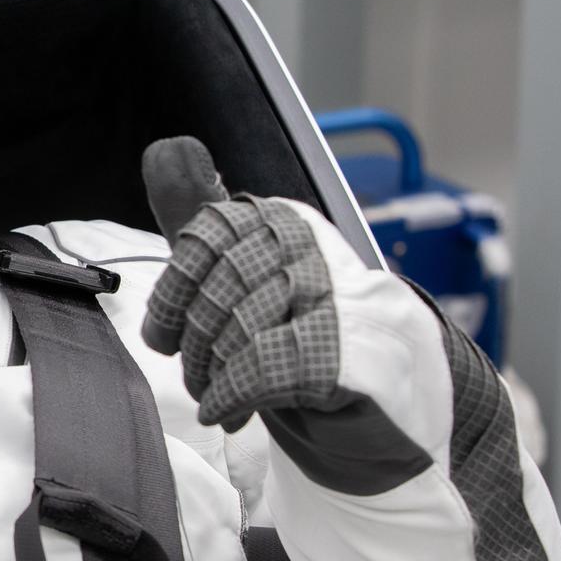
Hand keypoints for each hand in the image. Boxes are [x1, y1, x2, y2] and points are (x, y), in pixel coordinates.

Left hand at [139, 136, 344, 431]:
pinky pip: (269, 366)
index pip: (208, 235)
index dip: (174, 293)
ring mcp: (345, 301)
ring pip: (242, 325)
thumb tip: (167, 151)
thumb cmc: (310, 344)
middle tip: (198, 380)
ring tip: (220, 399)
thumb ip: (206, 230)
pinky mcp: (360, 358)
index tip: (165, 338)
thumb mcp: (249, 281)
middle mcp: (318, 251)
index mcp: (288, 223)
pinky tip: (230, 409)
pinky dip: (234, 393)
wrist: (395, 410)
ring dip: (216, 375)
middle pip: (221, 285)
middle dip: (196, 344)